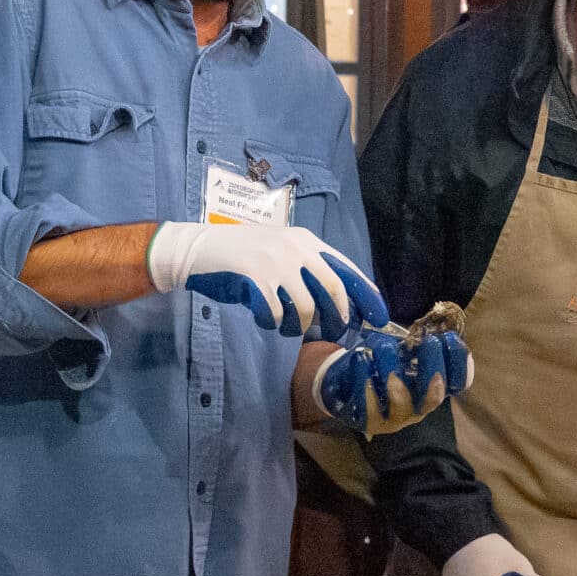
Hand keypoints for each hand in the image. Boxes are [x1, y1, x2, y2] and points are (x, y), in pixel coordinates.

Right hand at [145, 223, 387, 339]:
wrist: (197, 250)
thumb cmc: (240, 255)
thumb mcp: (279, 253)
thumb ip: (306, 271)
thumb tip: (339, 306)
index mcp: (306, 241)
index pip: (346, 270)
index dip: (366, 295)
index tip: (379, 319)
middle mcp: (294, 248)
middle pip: (333, 290)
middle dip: (338, 318)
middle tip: (334, 335)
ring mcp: (274, 262)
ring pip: (305, 308)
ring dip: (299, 326)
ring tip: (286, 327)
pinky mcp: (254, 278)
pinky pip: (275, 314)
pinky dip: (271, 323)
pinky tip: (264, 319)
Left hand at [315, 330, 471, 436]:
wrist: (347, 383)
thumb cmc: (380, 363)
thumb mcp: (401, 348)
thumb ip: (417, 340)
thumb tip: (427, 324)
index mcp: (431, 389)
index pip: (457, 384)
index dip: (459, 364)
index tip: (448, 338)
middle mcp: (417, 408)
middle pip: (434, 398)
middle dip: (433, 367)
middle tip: (427, 342)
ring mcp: (393, 419)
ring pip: (401, 403)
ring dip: (393, 370)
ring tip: (382, 347)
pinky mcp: (365, 421)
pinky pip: (367, 407)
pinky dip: (364, 378)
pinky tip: (360, 358)